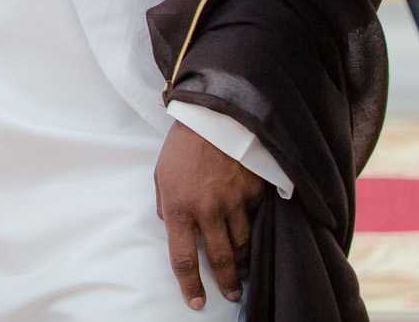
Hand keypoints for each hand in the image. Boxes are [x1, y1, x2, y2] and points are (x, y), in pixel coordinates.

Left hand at [155, 118, 265, 308]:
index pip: (183, 258)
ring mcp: (234, 203)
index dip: (190, 285)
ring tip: (243, 272)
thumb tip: (171, 224)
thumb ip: (166, 204)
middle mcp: (208, 210)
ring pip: (243, 245)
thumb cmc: (182, 145)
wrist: (214, 115)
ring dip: (243, 263)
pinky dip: (255, 232)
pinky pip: (256, 221)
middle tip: (231, 294)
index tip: (196, 302)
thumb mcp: (162, 174)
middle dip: (225, 283)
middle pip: (219, 260)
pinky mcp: (254, 193)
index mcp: (179, 207)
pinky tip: (255, 238)